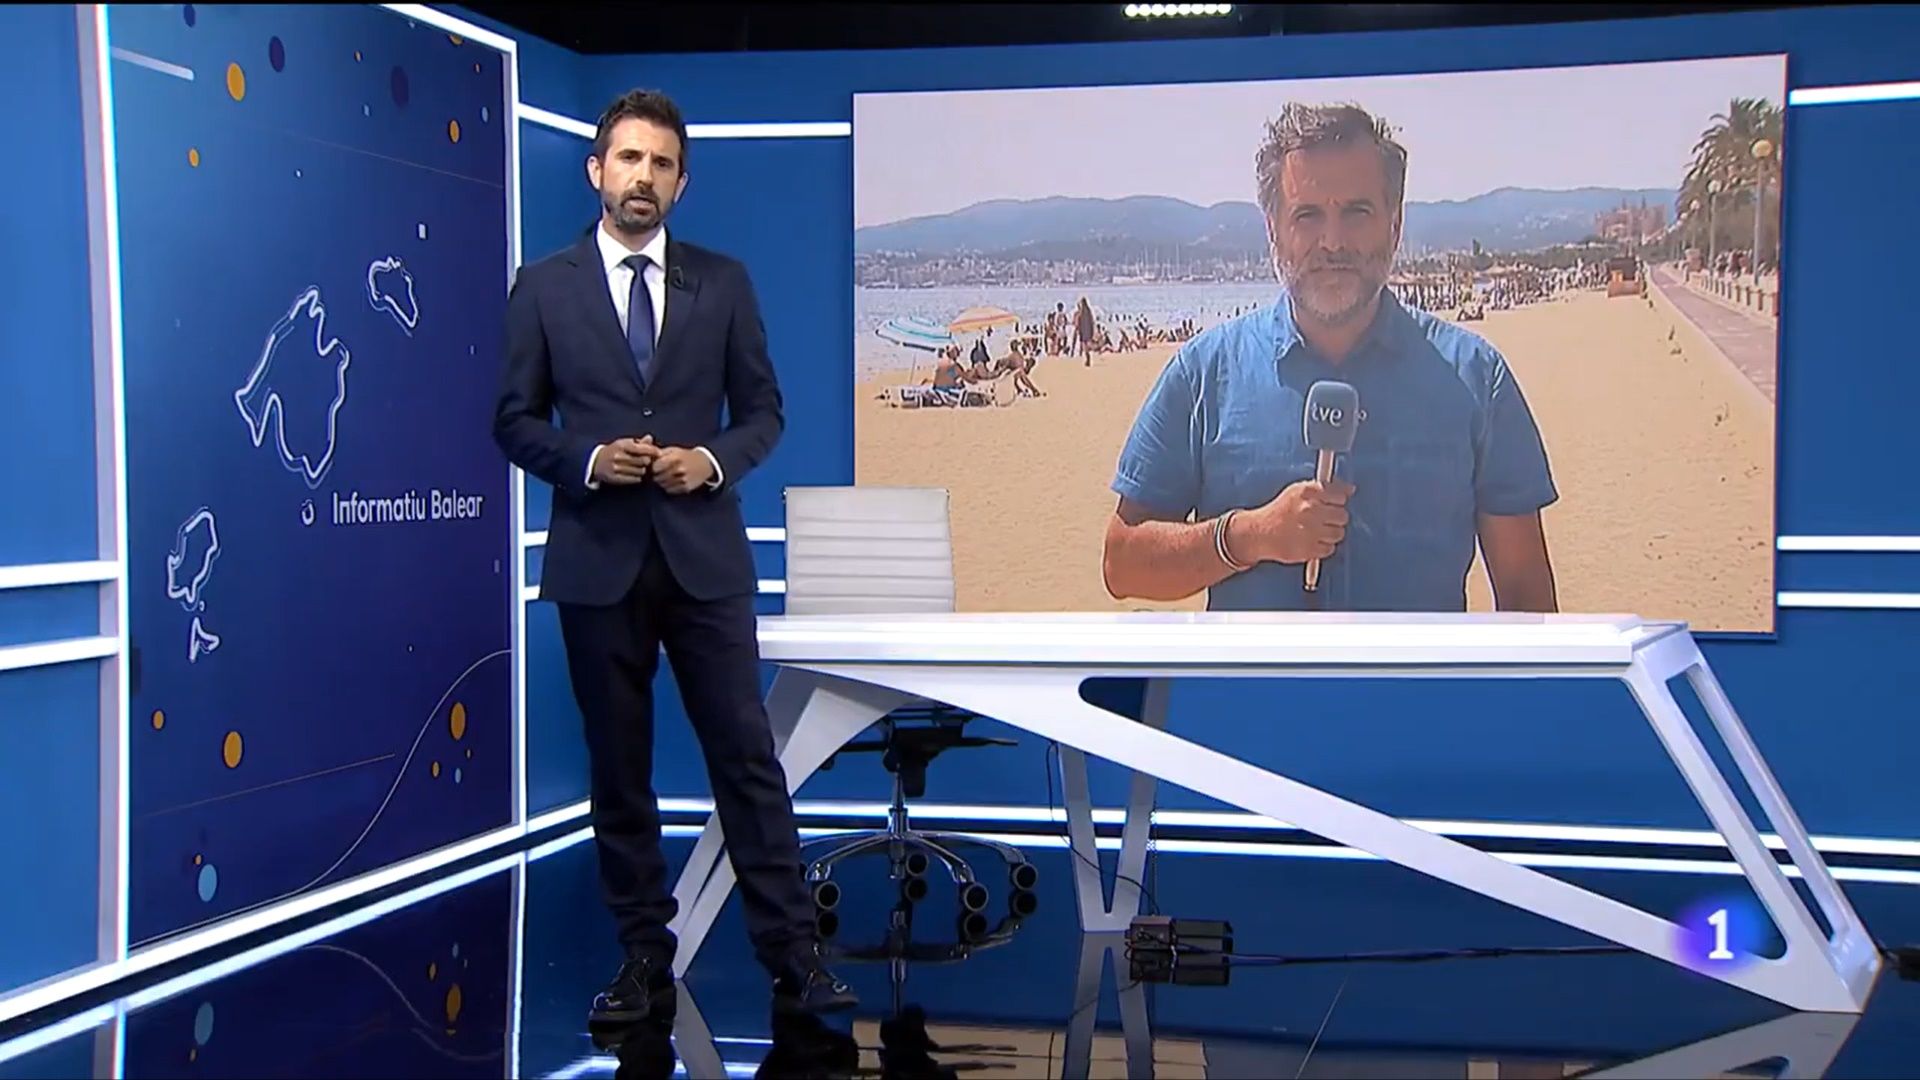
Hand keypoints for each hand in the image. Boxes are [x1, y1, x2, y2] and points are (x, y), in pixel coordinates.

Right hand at [591, 436, 657, 485]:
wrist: (595, 462)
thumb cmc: (613, 451)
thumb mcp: (623, 443)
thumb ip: (638, 442)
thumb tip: (650, 438)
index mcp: (621, 445)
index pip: (641, 448)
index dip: (652, 450)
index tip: (658, 453)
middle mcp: (619, 457)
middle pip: (644, 461)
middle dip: (647, 461)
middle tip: (646, 461)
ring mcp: (616, 468)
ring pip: (641, 471)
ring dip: (642, 470)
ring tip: (637, 467)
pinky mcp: (615, 478)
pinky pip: (635, 479)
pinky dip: (637, 477)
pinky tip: (633, 474)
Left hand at [650, 446, 715, 494]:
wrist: (705, 464)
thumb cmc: (686, 455)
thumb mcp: (673, 450)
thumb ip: (658, 452)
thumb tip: (644, 453)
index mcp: (674, 459)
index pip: (654, 467)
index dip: (652, 467)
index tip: (653, 466)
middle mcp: (678, 470)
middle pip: (657, 477)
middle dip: (655, 475)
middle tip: (658, 472)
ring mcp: (682, 480)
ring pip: (662, 485)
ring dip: (661, 481)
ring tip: (665, 476)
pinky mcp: (685, 488)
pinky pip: (669, 490)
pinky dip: (668, 486)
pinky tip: (671, 481)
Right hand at [1229, 478, 1354, 564]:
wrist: (1259, 533)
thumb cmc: (1279, 511)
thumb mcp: (1298, 491)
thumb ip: (1326, 487)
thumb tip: (1351, 489)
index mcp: (1307, 492)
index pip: (1340, 495)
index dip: (1335, 501)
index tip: (1329, 504)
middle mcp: (1310, 510)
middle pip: (1342, 515)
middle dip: (1334, 518)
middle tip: (1321, 520)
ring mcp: (1310, 530)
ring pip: (1338, 533)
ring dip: (1330, 534)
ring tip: (1315, 532)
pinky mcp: (1309, 549)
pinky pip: (1329, 549)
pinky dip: (1322, 547)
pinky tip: (1311, 541)